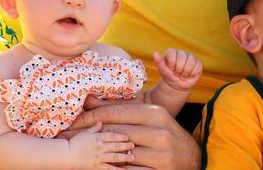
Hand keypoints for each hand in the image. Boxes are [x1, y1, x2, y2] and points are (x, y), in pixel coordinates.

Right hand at [66, 122, 133, 169]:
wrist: (67, 154)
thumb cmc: (74, 142)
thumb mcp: (84, 133)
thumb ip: (93, 128)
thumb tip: (100, 122)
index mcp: (97, 138)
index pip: (112, 136)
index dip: (120, 136)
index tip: (127, 137)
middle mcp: (100, 147)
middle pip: (116, 146)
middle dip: (125, 146)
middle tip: (133, 145)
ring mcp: (99, 157)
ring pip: (115, 157)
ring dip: (125, 157)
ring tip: (132, 157)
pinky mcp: (97, 166)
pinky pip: (109, 168)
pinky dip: (117, 169)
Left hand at [70, 102, 198, 169]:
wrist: (194, 158)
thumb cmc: (165, 133)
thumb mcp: (147, 117)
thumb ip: (120, 109)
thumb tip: (89, 100)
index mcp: (154, 112)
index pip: (114, 113)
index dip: (89, 118)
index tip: (71, 123)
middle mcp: (159, 131)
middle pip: (113, 132)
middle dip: (88, 136)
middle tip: (67, 138)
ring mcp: (161, 153)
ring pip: (119, 153)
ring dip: (100, 154)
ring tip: (82, 153)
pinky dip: (115, 168)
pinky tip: (102, 166)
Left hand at [153, 49, 201, 92]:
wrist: (177, 85)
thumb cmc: (169, 76)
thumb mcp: (163, 71)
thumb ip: (159, 62)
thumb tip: (155, 53)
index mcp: (171, 52)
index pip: (172, 55)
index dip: (172, 65)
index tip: (171, 70)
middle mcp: (181, 52)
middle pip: (182, 59)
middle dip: (179, 70)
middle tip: (177, 73)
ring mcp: (190, 57)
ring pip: (190, 62)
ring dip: (185, 73)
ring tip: (182, 75)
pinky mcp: (197, 63)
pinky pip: (197, 67)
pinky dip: (192, 73)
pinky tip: (189, 75)